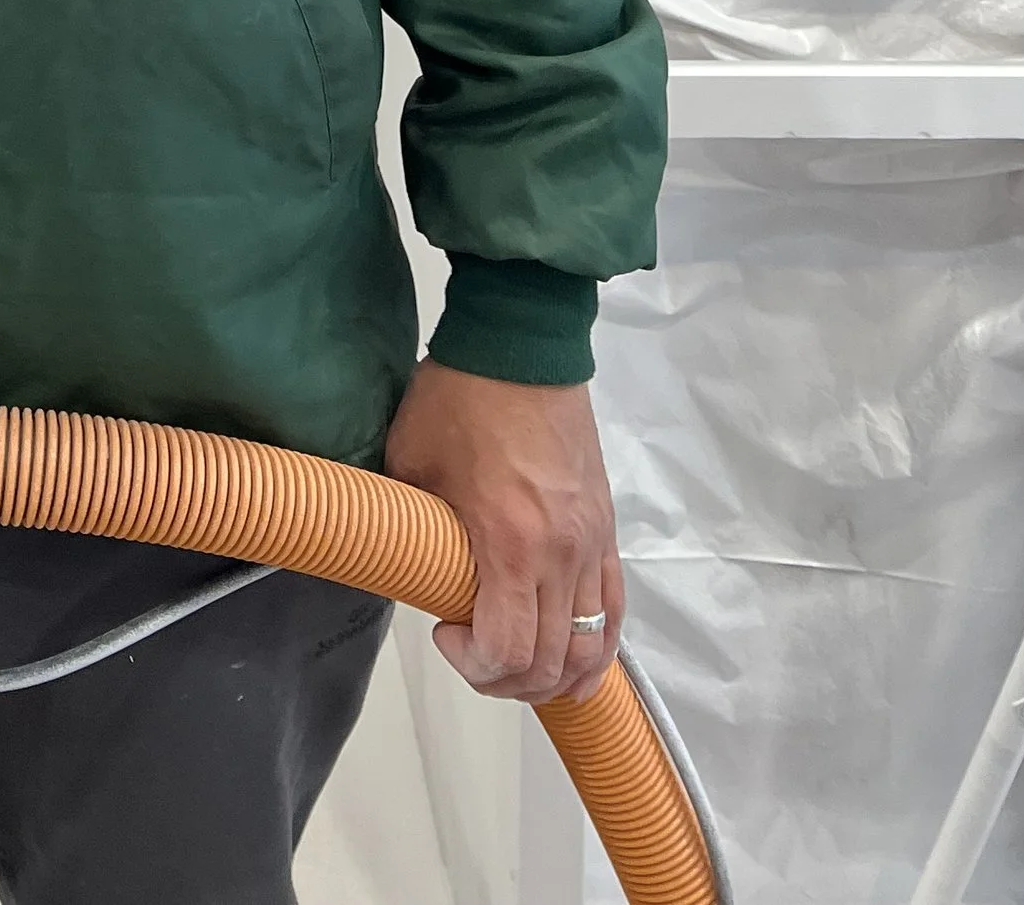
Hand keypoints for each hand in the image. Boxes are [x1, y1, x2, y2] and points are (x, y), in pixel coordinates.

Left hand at [383, 358, 621, 703]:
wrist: (520, 343)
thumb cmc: (459, 397)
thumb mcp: (412, 467)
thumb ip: (415, 532)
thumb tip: (410, 573)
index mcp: (511, 542)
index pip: (510, 651)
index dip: (475, 666)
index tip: (444, 634)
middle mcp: (563, 553)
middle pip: (553, 662)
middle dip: (509, 680)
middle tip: (474, 654)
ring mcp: (592, 542)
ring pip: (593, 645)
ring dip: (557, 675)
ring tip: (519, 667)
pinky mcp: (606, 527)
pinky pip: (613, 608)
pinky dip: (597, 646)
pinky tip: (572, 658)